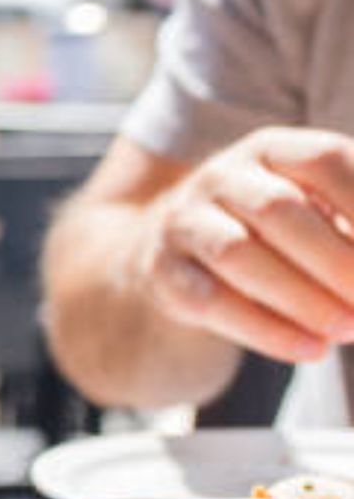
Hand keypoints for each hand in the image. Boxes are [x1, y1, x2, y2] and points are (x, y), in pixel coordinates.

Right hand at [140, 127, 353, 363]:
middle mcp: (221, 176)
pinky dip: (264, 330)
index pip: (324, 160)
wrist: (169, 250)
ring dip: (301, 298)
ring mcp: (184, 222)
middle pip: (279, 209)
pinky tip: (309, 349)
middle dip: (337, 259)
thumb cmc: (266, 232)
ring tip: (348, 330)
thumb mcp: (312, 210)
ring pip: (237, 254)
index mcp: (272, 149)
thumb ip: (353, 229)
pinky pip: (210, 300)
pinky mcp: (163, 272)